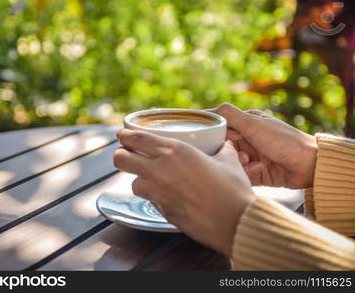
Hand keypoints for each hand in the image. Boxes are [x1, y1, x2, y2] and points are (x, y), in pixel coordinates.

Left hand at [114, 129, 254, 256]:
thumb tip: (225, 144)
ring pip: (133, 182)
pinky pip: (149, 200)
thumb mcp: (229, 161)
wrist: (236, 221)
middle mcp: (160, 169)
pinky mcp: (162, 211)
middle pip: (120, 159)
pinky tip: (167, 195)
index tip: (123, 134)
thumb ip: (222, 149)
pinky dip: (154, 196)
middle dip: (121, 155)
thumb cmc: (233, 189)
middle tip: (129, 155)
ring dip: (139, 179)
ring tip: (151, 178)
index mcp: (175, 151)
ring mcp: (158, 192)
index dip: (125, 135)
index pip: (137, 138)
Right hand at [210, 103, 317, 188]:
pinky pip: (240, 175)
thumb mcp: (253, 124)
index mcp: (245, 124)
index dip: (212, 133)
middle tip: (238, 153)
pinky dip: (246, 173)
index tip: (204, 139)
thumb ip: (229, 115)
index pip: (219, 127)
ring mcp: (250, 157)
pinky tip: (258, 170)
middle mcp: (246, 139)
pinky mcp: (254, 173)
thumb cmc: (283, 140)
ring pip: (230, 162)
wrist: (308, 165)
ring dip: (238, 163)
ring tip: (251, 162)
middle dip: (227, 152)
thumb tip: (205, 111)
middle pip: (222, 147)